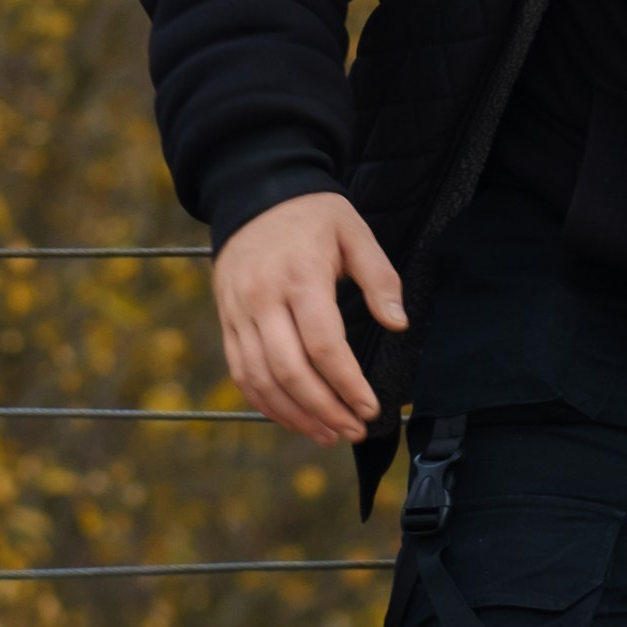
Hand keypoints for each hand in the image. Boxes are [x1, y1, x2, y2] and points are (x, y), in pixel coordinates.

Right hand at [212, 190, 406, 445]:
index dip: (347, 383)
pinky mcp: (227, 322)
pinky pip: (242, 374)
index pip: (323, 344)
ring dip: (295, 416)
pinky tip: (294, 417)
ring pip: (262, 380)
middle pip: (290, 371)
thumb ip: (380, 278)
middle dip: (324, 409)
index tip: (370, 407)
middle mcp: (264, 298)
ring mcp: (239, 313)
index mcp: (301, 276)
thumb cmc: (313, 215)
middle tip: (354, 430)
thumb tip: (399, 323)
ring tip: (329, 434)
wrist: (255, 193)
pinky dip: (266, 403)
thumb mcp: (354, 232)